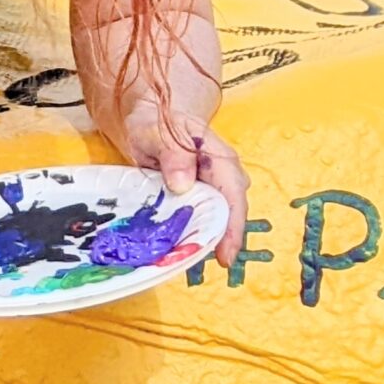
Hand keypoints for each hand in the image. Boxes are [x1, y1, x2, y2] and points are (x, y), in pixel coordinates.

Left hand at [120, 105, 249, 265]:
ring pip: (216, 217)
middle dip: (222, 239)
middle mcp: (223, 175)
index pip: (233, 195)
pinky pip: (201, 216)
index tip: (225, 254)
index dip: (231, 227)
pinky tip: (182, 246)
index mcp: (219, 158)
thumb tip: (183, 184)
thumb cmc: (155, 124)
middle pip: (229, 212)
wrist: (151, 119)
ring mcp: (213, 187)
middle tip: (210, 264)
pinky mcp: (200, 195)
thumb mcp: (157, 133)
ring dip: (206, 237)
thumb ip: (172, 154)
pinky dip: (194, 230)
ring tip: (193, 260)